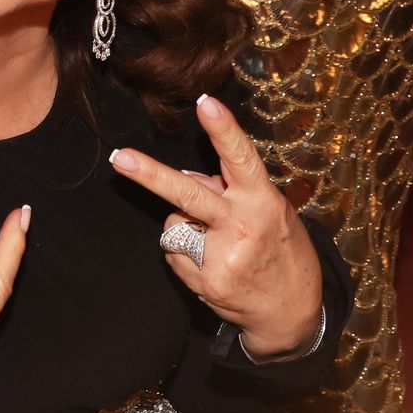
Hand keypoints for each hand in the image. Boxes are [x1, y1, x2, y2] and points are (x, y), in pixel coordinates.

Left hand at [109, 95, 322, 359]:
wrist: (293, 310)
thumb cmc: (280, 248)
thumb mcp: (270, 210)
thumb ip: (231, 190)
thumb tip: (188, 178)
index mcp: (263, 201)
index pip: (241, 158)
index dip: (223, 130)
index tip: (206, 103)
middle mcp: (242, 227)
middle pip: (188, 195)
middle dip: (150, 174)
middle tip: (119, 158)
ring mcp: (223, 258)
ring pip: (174, 224)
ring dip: (185, 227)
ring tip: (219, 244)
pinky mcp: (207, 283)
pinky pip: (173, 253)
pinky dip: (185, 253)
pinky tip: (212, 263)